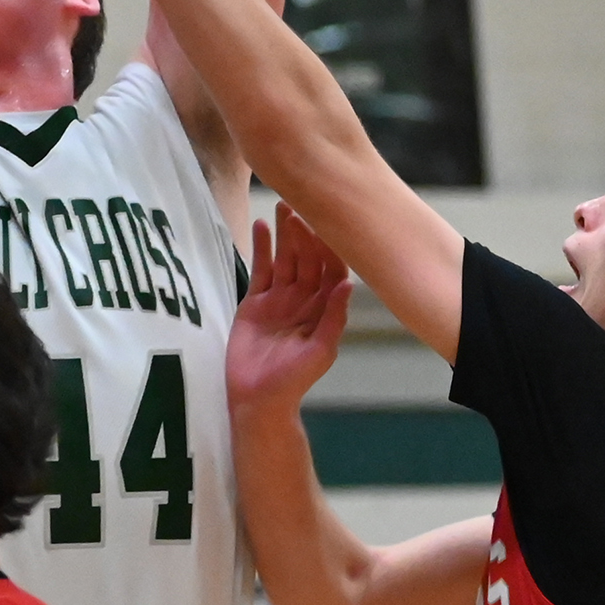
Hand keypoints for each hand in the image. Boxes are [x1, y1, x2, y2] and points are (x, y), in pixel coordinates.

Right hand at [228, 206, 352, 417]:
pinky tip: (260, 226)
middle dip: (304, 233)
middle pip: (307, 258)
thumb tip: (348, 284)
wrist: (258, 398)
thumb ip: (333, 318)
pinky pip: (260, 269)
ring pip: (285, 258)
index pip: (331, 269)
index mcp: (324, 308)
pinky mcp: (256, 301)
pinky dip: (260, 248)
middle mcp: (304, 298)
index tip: (324, 224)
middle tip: (297, 206)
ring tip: (282, 206)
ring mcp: (280, 297)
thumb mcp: (320, 351)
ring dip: (285, 234)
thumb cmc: (295, 379)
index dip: (328, 247)